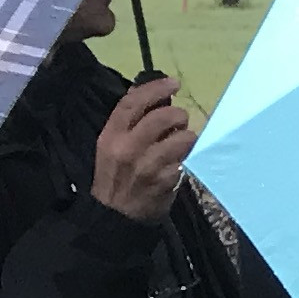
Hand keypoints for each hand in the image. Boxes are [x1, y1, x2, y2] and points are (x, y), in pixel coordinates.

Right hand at [91, 77, 196, 223]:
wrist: (115, 214)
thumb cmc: (116, 175)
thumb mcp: (111, 146)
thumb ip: (129, 121)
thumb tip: (151, 92)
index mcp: (111, 135)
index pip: (133, 102)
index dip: (155, 88)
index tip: (174, 83)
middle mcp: (128, 147)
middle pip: (163, 116)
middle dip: (178, 115)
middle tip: (180, 120)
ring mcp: (149, 164)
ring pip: (183, 137)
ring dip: (187, 137)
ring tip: (180, 144)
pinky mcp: (167, 179)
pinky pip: (188, 159)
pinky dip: (187, 158)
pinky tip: (179, 163)